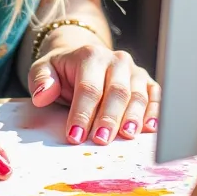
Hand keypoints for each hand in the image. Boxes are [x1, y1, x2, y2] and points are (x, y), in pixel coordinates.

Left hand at [27, 27, 159, 144]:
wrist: (83, 59)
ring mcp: (134, 71)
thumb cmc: (62, 71)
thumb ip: (41, 79)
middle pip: (116, 91)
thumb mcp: (43, 69)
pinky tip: (149, 128)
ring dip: (133, 117)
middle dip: (109, 117)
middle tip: (101, 140)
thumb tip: (43, 95)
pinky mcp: (147, 82)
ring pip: (137, 95)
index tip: (75, 136)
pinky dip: (154, 112)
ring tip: (126, 136)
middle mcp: (116, 60)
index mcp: (90, 55)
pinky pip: (155, 96)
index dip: (82, 113)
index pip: (88, 87)